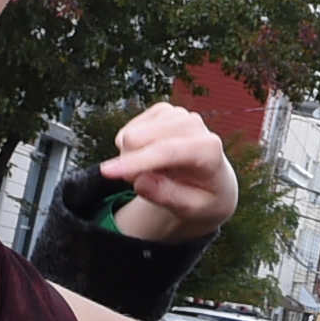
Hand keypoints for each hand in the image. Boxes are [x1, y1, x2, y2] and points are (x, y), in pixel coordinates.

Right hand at [104, 101, 237, 241]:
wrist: (213, 180)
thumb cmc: (203, 197)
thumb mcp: (191, 209)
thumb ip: (167, 197)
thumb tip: (140, 182)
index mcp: (208, 148)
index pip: (166, 151)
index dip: (135, 161)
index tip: (106, 172)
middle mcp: (193, 124)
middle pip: (138, 138)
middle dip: (131, 166)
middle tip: (147, 185)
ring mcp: (177, 114)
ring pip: (130, 134)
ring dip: (132, 160)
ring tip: (154, 174)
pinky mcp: (163, 111)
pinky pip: (128, 131)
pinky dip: (132, 150)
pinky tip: (151, 158)